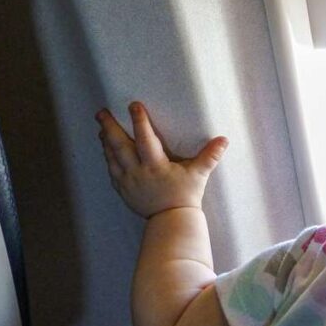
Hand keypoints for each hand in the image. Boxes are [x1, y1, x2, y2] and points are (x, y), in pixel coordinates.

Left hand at [96, 101, 227, 217]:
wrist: (172, 221)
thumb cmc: (185, 196)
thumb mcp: (198, 174)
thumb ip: (210, 156)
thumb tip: (224, 140)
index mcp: (155, 165)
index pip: (145, 138)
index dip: (139, 120)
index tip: (134, 104)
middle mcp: (137, 172)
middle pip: (119, 145)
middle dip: (109, 127)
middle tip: (101, 113)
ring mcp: (127, 182)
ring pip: (112, 157)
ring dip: (106, 141)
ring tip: (102, 128)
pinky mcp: (123, 191)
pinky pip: (112, 171)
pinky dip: (108, 158)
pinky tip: (107, 151)